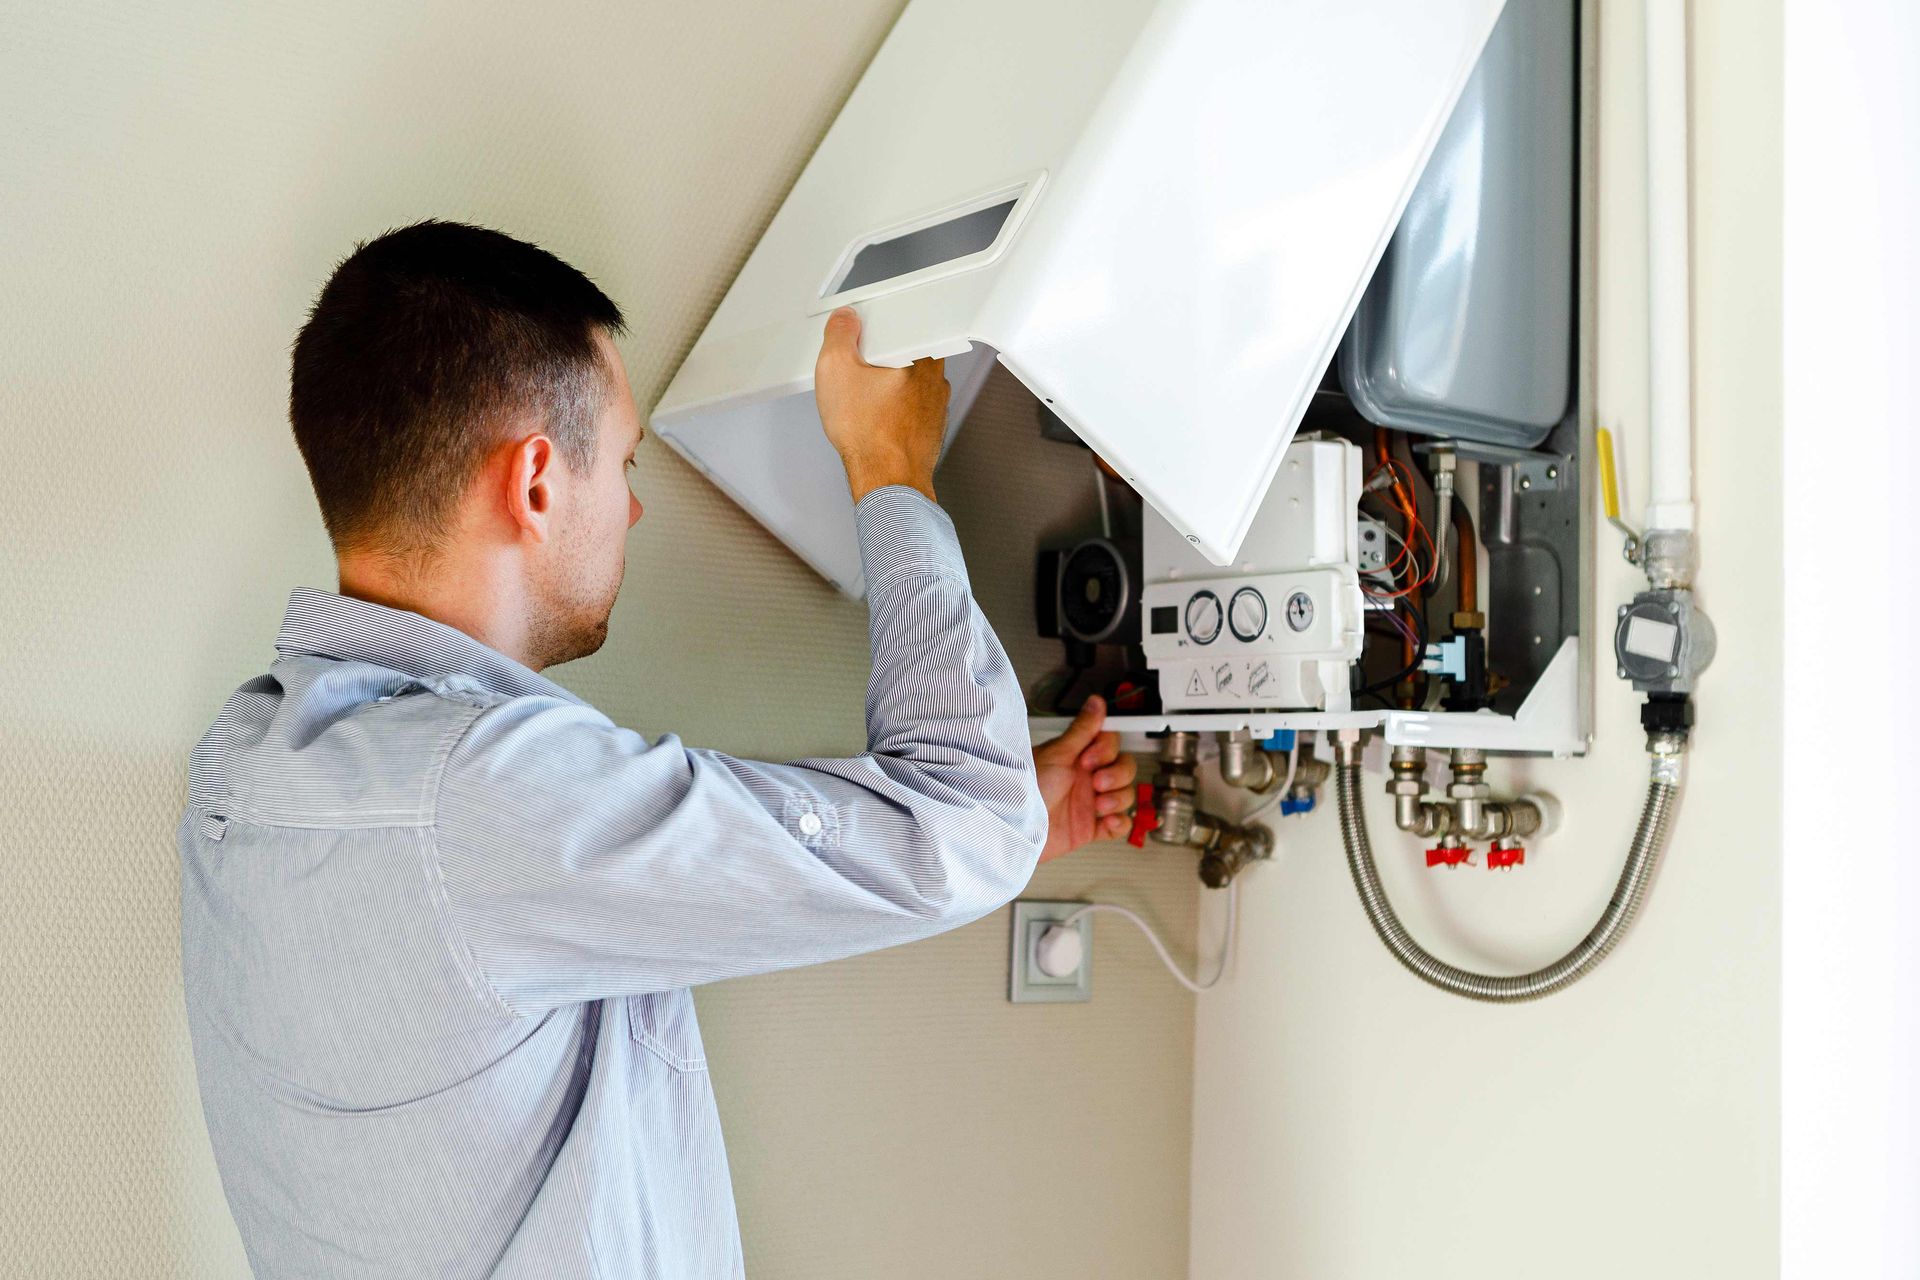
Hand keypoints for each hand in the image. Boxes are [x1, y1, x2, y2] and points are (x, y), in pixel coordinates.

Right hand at [814, 306, 948, 503]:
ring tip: (863, 403)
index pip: (898, 324)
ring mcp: (936, 403)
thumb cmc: (869, 436)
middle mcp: (936, 377)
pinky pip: (907, 404)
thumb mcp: (836, 370)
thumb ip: (839, 335)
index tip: (854, 342)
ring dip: (883, 385)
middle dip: (875, 359)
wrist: (886, 481)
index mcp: (922, 354)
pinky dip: (891, 408)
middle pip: (900, 351)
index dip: (870, 331)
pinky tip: (873, 419)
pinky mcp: (930, 424)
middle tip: (855, 375)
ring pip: (905, 380)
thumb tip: (845, 320)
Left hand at [1034, 695, 1137, 861]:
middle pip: (1124, 768)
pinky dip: (1120, 823)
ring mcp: (1089, 803)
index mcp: (1076, 757)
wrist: (1016, 829)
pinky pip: (1119, 824)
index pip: (1110, 744)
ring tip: (1099, 805)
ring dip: (1118, 798)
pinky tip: (1107, 820)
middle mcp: (1085, 778)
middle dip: (1117, 775)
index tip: (1090, 757)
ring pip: (1125, 794)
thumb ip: (1081, 729)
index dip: (1108, 750)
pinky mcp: (1090, 828)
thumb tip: (1096, 702)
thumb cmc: (1027, 789)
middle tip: (1096, 783)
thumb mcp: (1056, 755)